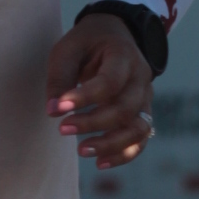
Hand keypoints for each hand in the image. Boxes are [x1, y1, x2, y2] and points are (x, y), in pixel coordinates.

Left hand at [44, 13, 155, 166]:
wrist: (114, 35)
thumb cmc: (87, 43)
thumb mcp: (67, 50)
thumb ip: (59, 78)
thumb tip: (53, 111)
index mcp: (124, 55)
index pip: (109, 82)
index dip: (84, 98)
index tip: (57, 108)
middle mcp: (141, 78)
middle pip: (125, 109)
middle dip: (92, 123)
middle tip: (63, 129)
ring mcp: (145, 98)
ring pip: (138, 128)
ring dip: (111, 144)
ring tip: (81, 151)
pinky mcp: (142, 113)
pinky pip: (141, 140)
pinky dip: (123, 154)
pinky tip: (99, 162)